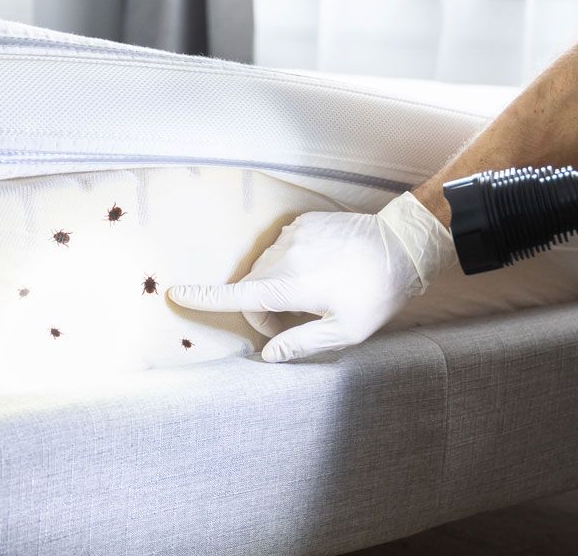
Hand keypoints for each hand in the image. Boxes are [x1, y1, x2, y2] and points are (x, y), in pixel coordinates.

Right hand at [166, 192, 454, 362]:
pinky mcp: (304, 223)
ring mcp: (293, 235)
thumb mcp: (346, 331)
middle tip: (297, 324)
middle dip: (265, 311)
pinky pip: (283, 249)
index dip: (203, 299)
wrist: (403, 244)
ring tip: (314, 296)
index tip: (175, 294)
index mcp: (291, 285)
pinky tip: (321, 271)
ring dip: (276, 287)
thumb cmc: (377, 293)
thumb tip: (269, 355)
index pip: (237, 296)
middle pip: (253, 288)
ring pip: (266, 269)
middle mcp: (285, 256)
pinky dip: (290, 265)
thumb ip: (302, 344)